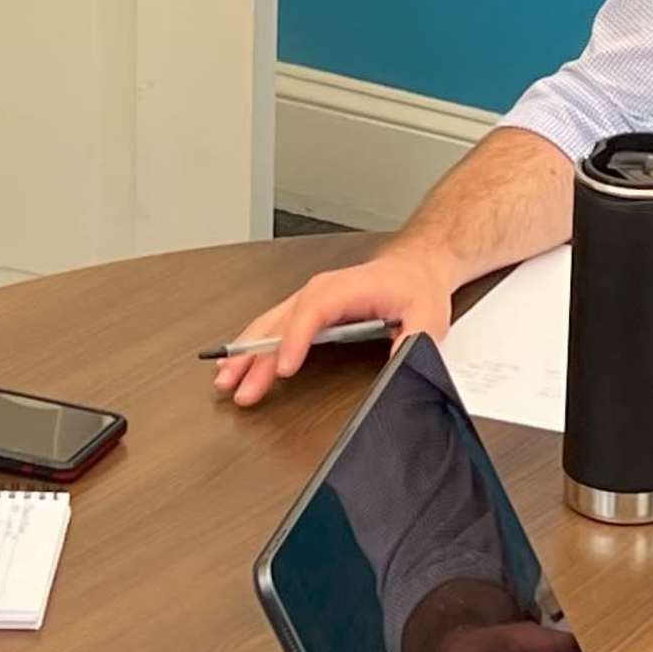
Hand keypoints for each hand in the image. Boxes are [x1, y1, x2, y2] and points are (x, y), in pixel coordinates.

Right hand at [214, 243, 457, 408]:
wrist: (414, 266)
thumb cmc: (415, 286)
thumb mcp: (427, 314)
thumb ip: (415, 338)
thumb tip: (401, 360)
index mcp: (345, 288)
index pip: (311, 313)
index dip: (295, 341)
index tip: (284, 369)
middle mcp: (320, 291)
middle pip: (279, 322)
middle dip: (254, 354)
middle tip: (237, 385)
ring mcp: (310, 299)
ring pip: (269, 324)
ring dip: (245, 352)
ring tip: (225, 378)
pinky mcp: (308, 309)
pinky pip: (274, 325)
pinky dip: (253, 344)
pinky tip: (238, 362)